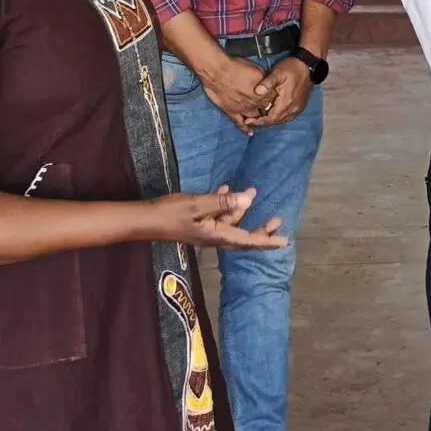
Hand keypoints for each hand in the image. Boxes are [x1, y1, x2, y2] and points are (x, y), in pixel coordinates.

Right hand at [155, 185, 287, 250]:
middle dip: (261, 229)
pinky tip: (225, 189)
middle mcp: (214, 237)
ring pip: (230, 223)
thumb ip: (223, 202)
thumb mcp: (198, 205)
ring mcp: (206, 231)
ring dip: (241, 209)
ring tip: (250, 191)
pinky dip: (224, 204)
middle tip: (277, 220)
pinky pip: (217, 216)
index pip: (248, 240)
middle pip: (243, 236)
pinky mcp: (198, 224)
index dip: (267, 240)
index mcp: (217, 236)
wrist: (145, 220)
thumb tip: (249, 199)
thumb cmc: (171, 213)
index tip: (284, 241)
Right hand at [198, 54, 276, 131]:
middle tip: (266, 108)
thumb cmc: (235, 66)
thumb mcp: (256, 69)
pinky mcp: (231, 112)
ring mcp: (243, 109)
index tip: (274, 98)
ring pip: (254, 118)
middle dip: (267, 109)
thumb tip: (268, 85)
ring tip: (260, 118)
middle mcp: (255, 102)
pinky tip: (250, 133)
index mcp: (263, 92)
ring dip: (258, 119)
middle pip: (265, 110)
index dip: (274, 98)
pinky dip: (245, 129)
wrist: (216, 70)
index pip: (274, 99)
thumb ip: (264, 81)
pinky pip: (240, 124)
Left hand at [253, 58, 315, 127]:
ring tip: (260, 118)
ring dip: (271, 120)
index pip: (271, 118)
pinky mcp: (300, 106)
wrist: (307, 65)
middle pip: (276, 121)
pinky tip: (272, 113)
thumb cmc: (292, 68)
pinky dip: (279, 117)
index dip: (259, 121)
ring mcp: (298, 108)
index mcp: (287, 102)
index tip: (248, 121)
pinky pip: (288, 117)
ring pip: (282, 120)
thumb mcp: (277, 72)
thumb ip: (267, 83)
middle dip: (263, 122)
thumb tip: (257, 91)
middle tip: (251, 120)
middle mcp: (293, 108)